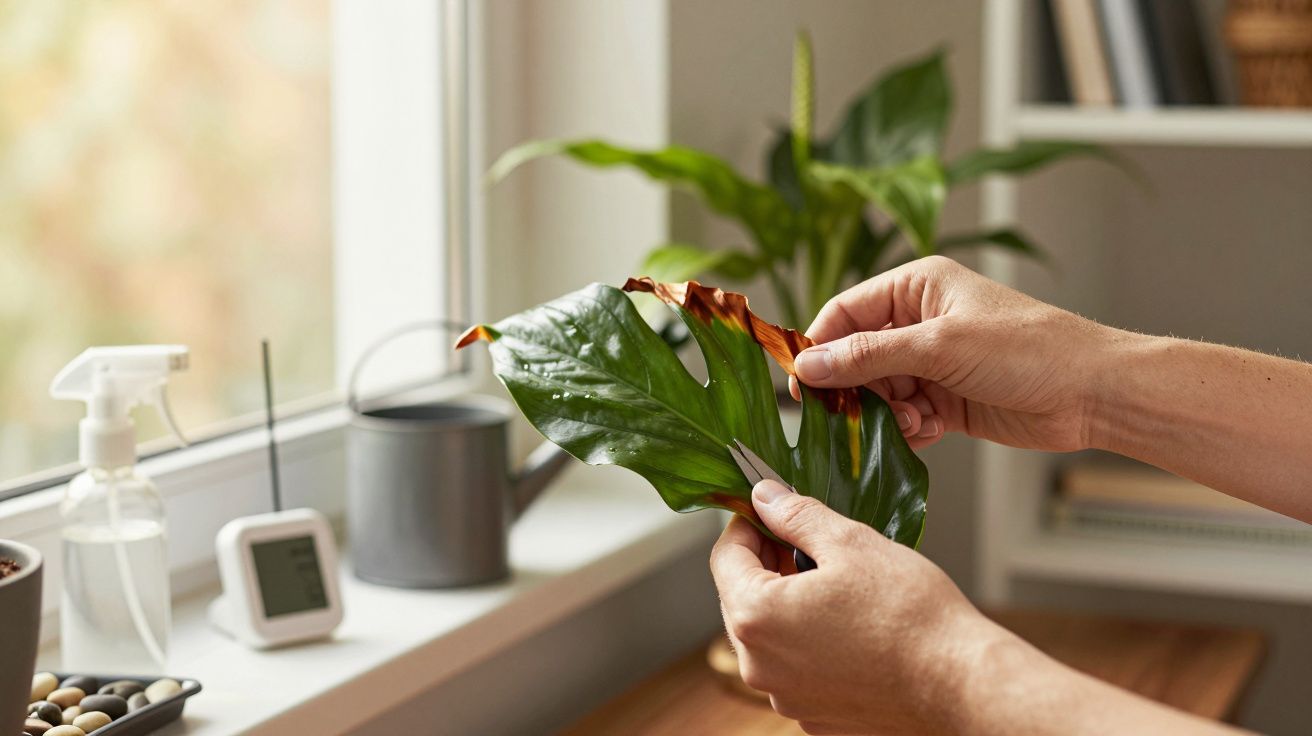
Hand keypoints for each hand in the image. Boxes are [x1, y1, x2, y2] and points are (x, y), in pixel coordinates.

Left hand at [710, 480, 995, 734]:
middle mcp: (760, 665)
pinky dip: (809, 640)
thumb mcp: (850, 543)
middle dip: (767, 564)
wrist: (960, 684)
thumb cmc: (911, 617)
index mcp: (757, 617)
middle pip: (741, 597)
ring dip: (789, 602)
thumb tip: (765, 497)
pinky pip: (795, 666)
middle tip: (805, 540)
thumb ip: (796, 516)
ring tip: (834, 581)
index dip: (746, 525)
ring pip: (770, 634)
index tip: (769, 511)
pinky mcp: (814, 714)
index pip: (725, 557)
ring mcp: (786, 695)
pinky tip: (849, 623)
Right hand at [790, 256, 1111, 451]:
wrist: (1093, 393)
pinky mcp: (948, 400)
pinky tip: (929, 432)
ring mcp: (934, 363)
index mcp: (916, 288)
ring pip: (880, 392)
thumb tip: (808, 366)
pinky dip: (908, 430)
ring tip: (913, 422)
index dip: (821, 348)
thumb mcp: (939, 345)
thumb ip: (868, 356)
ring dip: (887, 414)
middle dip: (857, 389)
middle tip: (856, 416)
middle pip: (857, 357)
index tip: (804, 386)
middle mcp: (920, 322)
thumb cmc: (1028, 349)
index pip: (845, 313)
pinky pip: (905, 417)